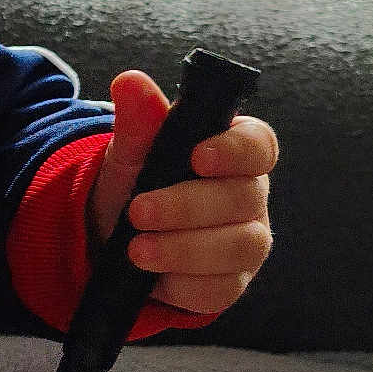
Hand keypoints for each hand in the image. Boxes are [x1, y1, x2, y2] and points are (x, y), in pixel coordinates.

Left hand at [87, 70, 277, 314]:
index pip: (259, 144)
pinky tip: (153, 277)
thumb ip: (139, 120)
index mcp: (235, 151)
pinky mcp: (229, 282)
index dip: (235, 152)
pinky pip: (220, 289)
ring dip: (184, 248)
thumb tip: (130, 82)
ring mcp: (246, 241)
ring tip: (136, 249)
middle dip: (188, 206)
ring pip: (239, 247)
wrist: (113, 235)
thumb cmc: (138, 181)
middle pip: (243, 199)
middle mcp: (250, 196)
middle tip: (138, 210)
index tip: (198, 157)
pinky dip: (184, 284)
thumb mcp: (132, 151)